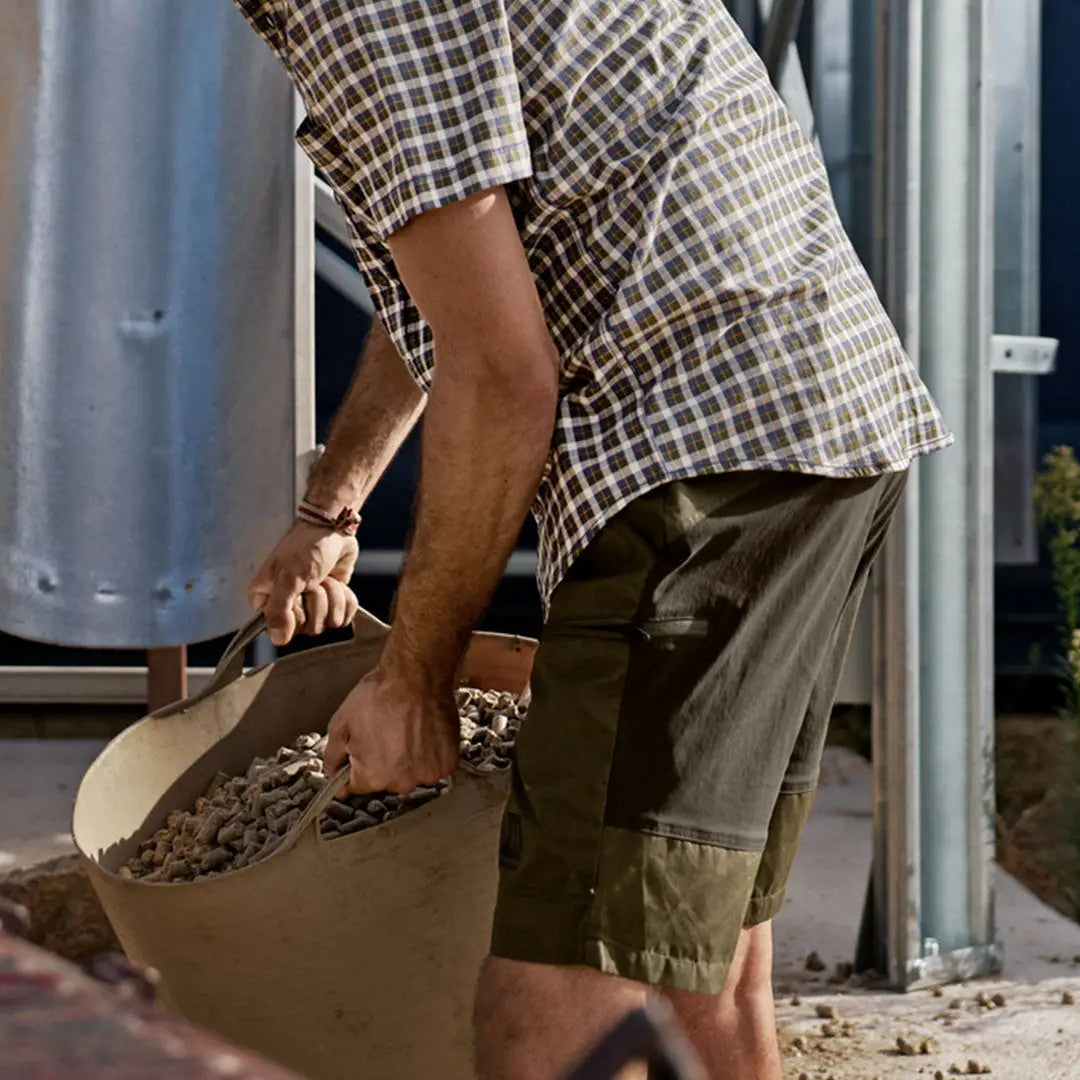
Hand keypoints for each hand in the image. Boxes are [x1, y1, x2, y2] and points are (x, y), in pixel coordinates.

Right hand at [248, 522, 359, 644]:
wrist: (333, 529)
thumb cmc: (306, 548)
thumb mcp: (288, 578)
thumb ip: (279, 609)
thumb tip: (277, 639)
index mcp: (266, 600)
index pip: (280, 631)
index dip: (295, 614)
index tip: (297, 593)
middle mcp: (286, 607)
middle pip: (309, 629)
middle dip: (317, 600)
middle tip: (313, 579)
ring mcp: (311, 606)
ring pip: (329, 623)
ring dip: (332, 596)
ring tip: (324, 577)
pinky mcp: (331, 604)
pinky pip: (344, 617)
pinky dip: (345, 598)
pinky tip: (337, 582)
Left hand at [322, 666, 459, 794]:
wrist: (416, 675)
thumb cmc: (381, 694)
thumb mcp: (341, 723)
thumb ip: (333, 755)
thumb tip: (332, 770)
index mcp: (372, 777)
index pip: (357, 786)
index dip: (356, 767)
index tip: (362, 753)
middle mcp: (401, 782)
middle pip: (387, 780)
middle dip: (384, 761)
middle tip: (386, 733)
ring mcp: (428, 773)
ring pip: (412, 772)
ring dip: (410, 758)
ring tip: (408, 730)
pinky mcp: (447, 762)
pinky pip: (434, 765)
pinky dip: (431, 753)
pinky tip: (424, 732)